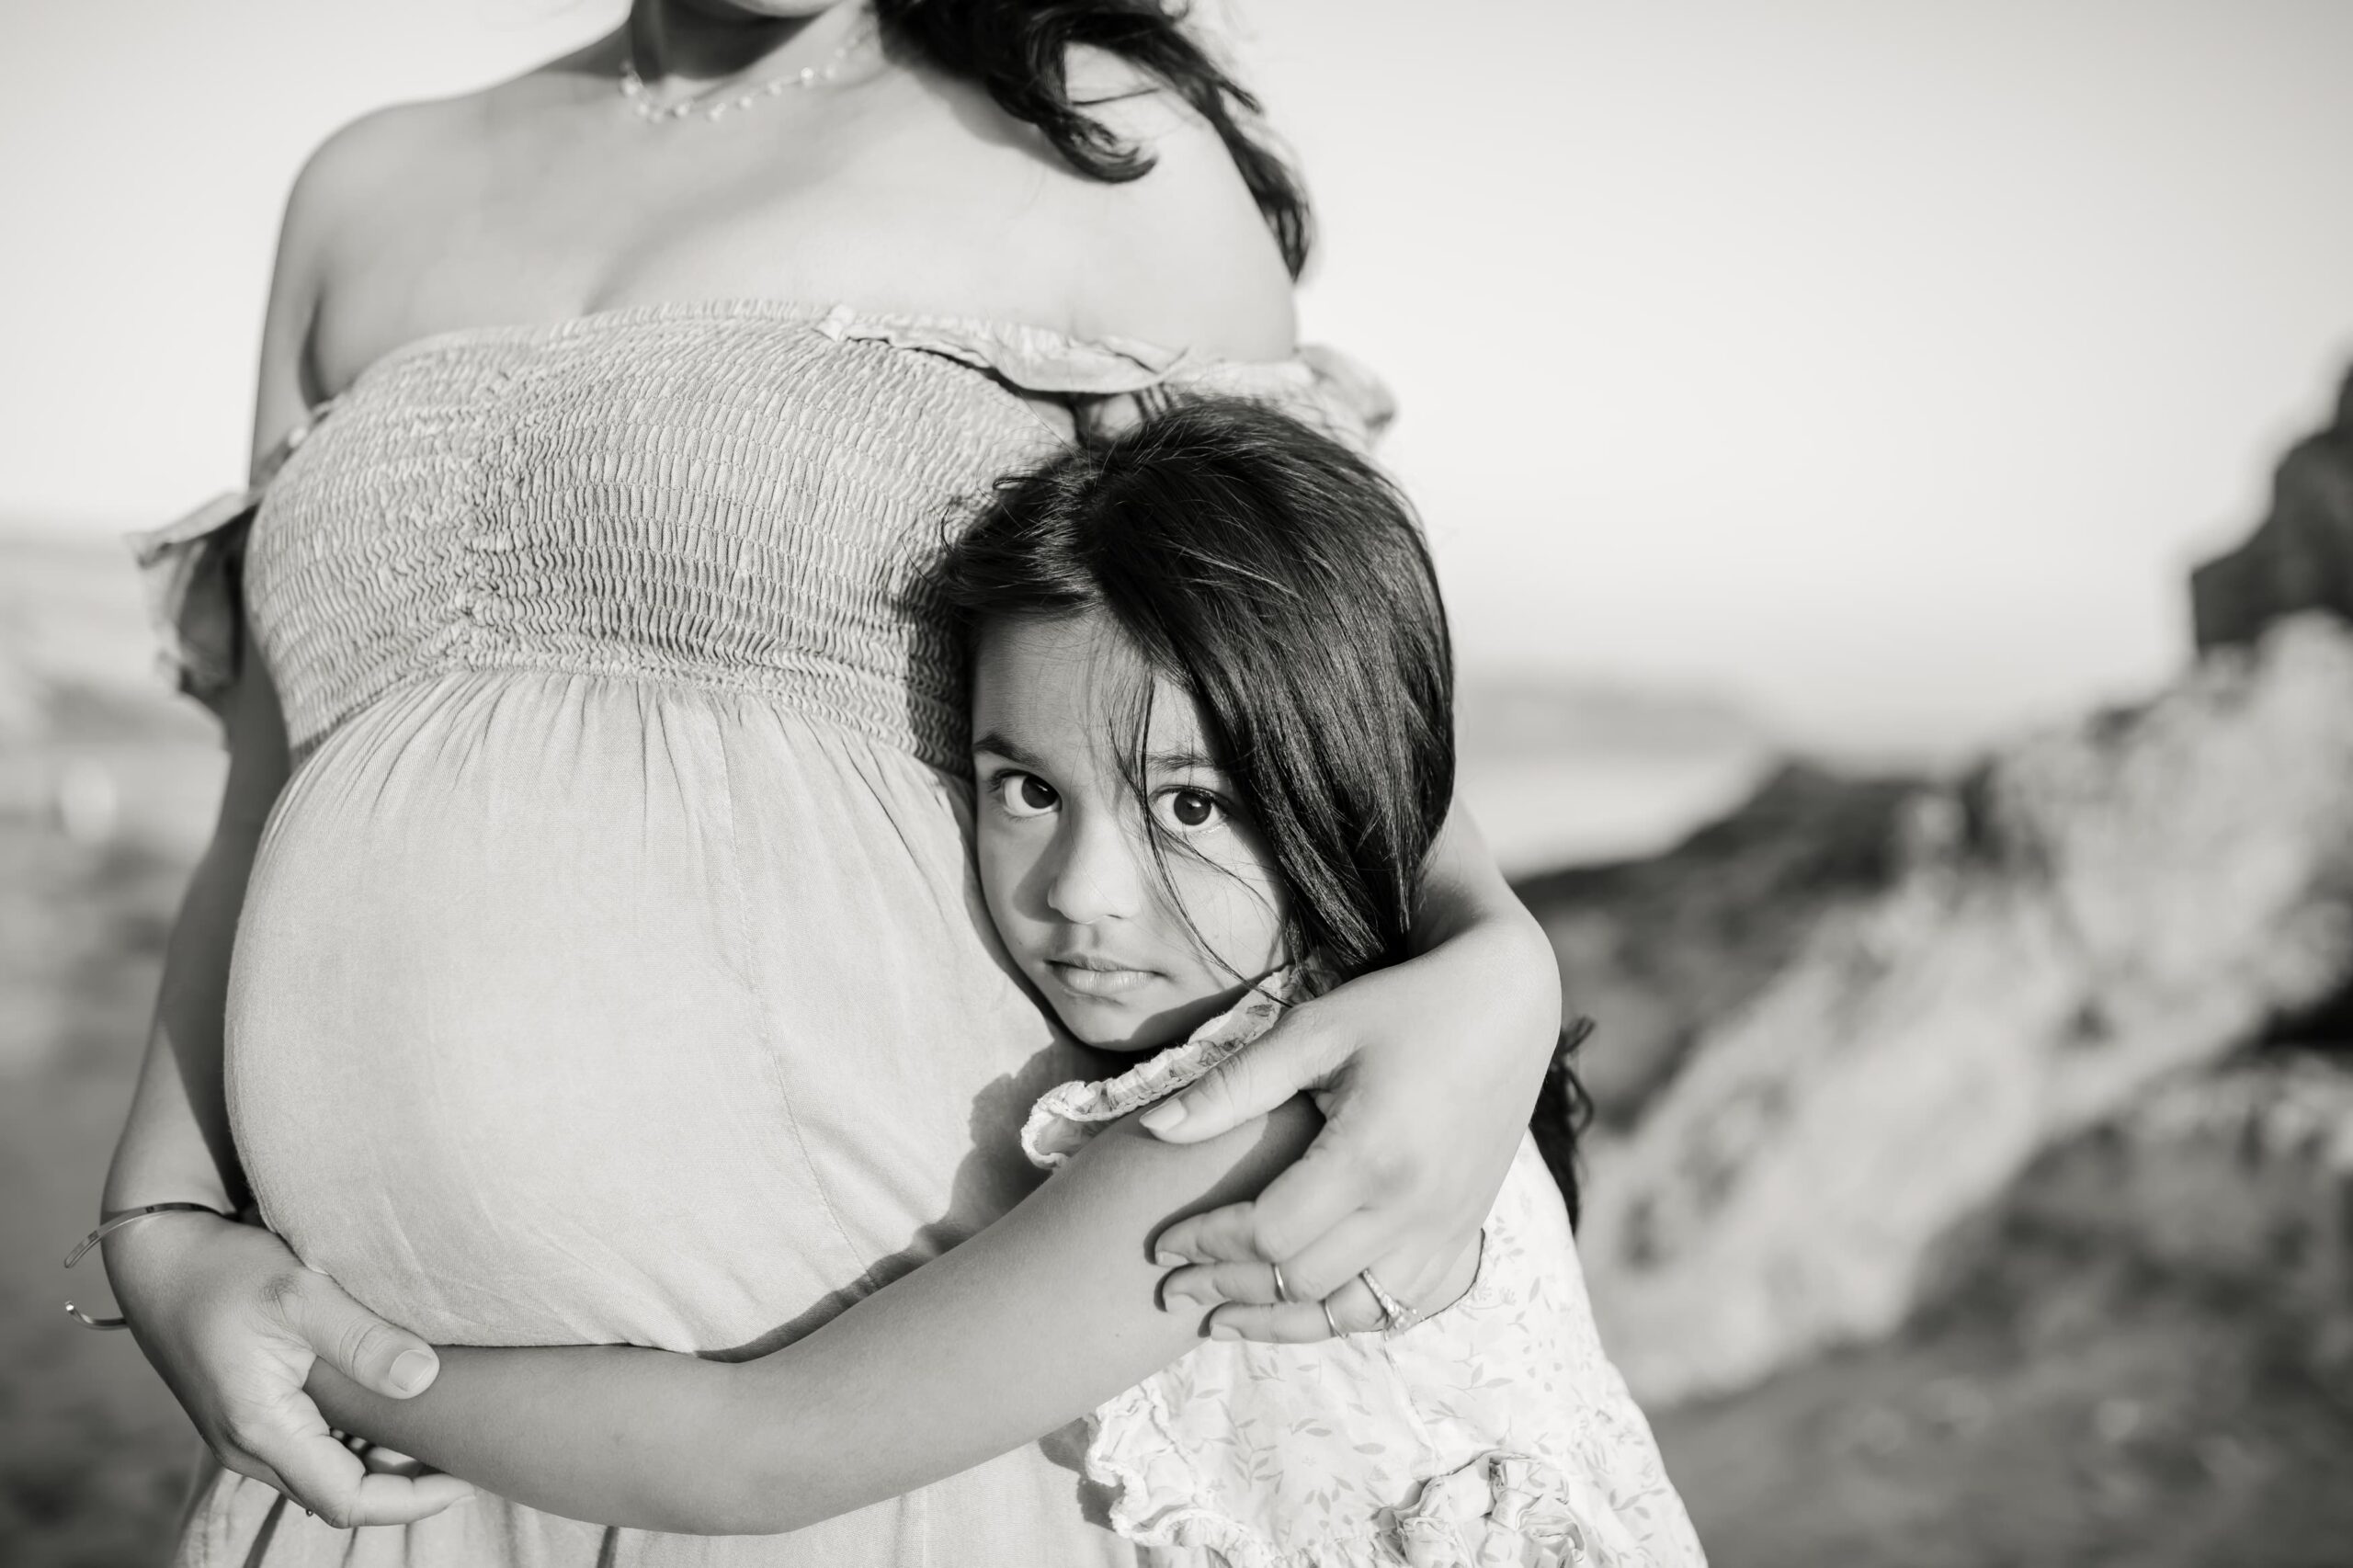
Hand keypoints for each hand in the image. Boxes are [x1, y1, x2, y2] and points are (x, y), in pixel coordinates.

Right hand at [104, 1211, 472, 1525]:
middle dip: (407, 1486)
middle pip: (341, 1496)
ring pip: (326, 1475)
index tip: (467, 1473)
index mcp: (262, 1428)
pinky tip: (396, 1409)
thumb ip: (362, 1340)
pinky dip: (357, 1442)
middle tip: (468, 1451)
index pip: (349, 1500)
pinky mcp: (249, 1413)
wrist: (158, 1256)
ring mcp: (246, 1434)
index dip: (414, 1500)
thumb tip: (423, 1378)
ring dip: (382, 1465)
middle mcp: (249, 1447)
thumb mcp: (300, 1293)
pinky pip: (312, 1448)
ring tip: (444, 1432)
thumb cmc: (223, 1270)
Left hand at [1145, 915, 1557, 1339]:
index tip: (1163, 1242)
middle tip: (1171, 1288)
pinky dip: (1344, 1316)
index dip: (1208, 1245)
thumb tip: (1153, 1129)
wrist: (1507, 1003)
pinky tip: (1300, 1307)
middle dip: (1227, 1289)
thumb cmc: (1401, 1007)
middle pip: (1302, 1282)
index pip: (1269, 1234)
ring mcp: (1447, 1228)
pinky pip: (1400, 1306)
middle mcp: (1415, 1206)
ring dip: (1281, 1323)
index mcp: (1373, 1154)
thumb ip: (1234, 1087)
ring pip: (1351, 1313)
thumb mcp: (1313, 1031)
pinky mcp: (1464, 1232)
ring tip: (1221, 1320)